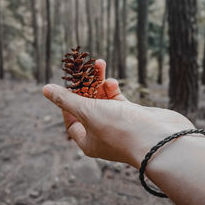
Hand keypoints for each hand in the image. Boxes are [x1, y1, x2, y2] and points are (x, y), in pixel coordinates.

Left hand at [43, 60, 193, 168]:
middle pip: (87, 107)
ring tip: (99, 63)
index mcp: (88, 141)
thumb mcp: (88, 112)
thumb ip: (67, 100)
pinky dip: (113, 89)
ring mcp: (118, 124)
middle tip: (84, 67)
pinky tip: (111, 81)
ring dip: (100, 82)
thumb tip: (45, 89)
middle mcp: (102, 134)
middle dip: (85, 86)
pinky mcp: (131, 115)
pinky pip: (117, 99)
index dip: (66, 104)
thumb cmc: (120, 129)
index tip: (67, 87)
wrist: (159, 139)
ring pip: (103, 100)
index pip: (71, 121)